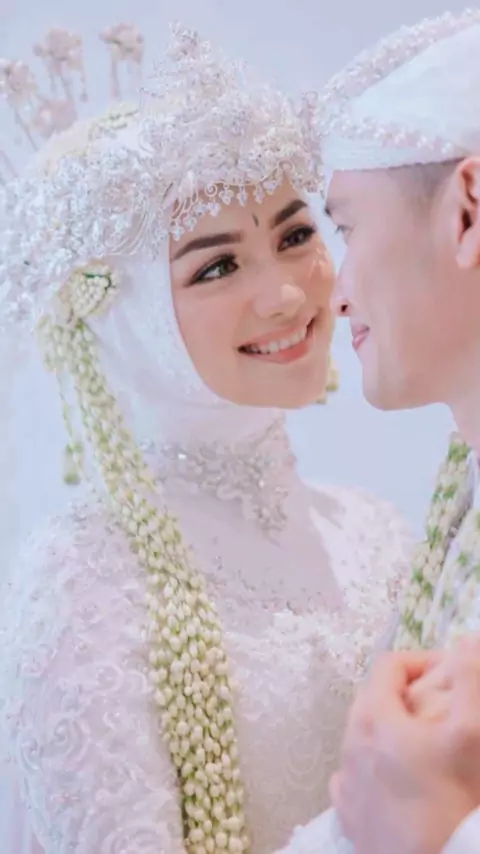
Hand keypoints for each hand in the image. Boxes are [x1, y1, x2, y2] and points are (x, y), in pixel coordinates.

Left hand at [331, 638, 479, 853]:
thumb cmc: (454, 800)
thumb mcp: (470, 733)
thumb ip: (470, 679)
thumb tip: (465, 641)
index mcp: (373, 717)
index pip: (390, 666)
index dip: (422, 660)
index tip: (450, 671)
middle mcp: (350, 744)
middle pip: (373, 699)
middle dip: (406, 693)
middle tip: (441, 704)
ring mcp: (346, 782)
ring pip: (362, 737)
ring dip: (391, 728)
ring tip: (424, 743)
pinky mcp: (349, 816)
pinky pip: (355, 776)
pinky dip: (374, 766)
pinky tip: (397, 779)